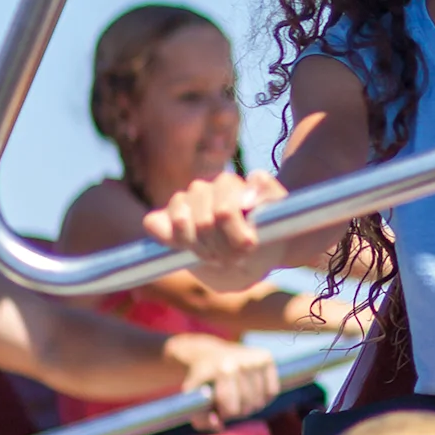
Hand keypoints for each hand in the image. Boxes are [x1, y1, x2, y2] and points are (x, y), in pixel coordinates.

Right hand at [145, 171, 288, 282]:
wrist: (255, 255)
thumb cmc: (269, 235)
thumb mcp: (280, 215)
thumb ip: (269, 193)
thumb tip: (253, 177)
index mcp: (228, 185)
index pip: (224, 211)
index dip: (235, 237)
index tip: (248, 248)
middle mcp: (202, 189)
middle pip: (203, 222)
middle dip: (220, 247)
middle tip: (233, 257)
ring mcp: (181, 204)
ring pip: (180, 221)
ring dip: (201, 248)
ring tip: (216, 255)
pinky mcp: (163, 221)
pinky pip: (153, 223)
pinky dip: (167, 238)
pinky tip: (185, 249)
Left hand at [166, 335, 279, 424]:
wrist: (207, 354)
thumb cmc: (200, 383)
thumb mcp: (193, 401)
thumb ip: (202, 419)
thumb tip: (219, 424)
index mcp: (225, 370)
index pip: (233, 410)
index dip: (224, 414)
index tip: (215, 407)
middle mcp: (244, 363)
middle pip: (248, 406)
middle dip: (237, 410)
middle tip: (226, 402)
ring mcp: (257, 359)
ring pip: (260, 401)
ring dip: (249, 405)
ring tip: (237, 396)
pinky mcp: (266, 358)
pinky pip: (272, 391)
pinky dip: (262, 397)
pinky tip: (251, 390)